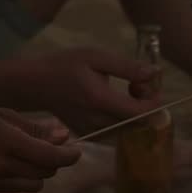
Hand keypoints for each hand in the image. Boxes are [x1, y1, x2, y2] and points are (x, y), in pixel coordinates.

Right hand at [0, 94, 81, 192]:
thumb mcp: (3, 114)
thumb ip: (34, 128)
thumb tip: (63, 135)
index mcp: (8, 142)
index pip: (52, 157)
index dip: (70, 155)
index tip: (75, 149)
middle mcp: (1, 165)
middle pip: (46, 172)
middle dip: (56, 161)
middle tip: (55, 148)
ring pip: (33, 185)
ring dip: (40, 172)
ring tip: (33, 156)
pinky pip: (15, 189)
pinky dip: (23, 180)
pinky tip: (15, 165)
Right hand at [24, 48, 163, 133]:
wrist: (36, 84)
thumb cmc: (66, 65)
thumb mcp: (96, 57)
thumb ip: (127, 67)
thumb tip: (155, 74)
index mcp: (101, 101)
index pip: (142, 114)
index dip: (154, 102)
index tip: (148, 85)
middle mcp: (98, 121)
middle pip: (140, 123)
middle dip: (145, 104)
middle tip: (134, 84)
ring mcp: (93, 131)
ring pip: (130, 127)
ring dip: (134, 111)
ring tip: (122, 91)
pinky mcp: (90, 135)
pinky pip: (117, 130)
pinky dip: (122, 117)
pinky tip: (111, 101)